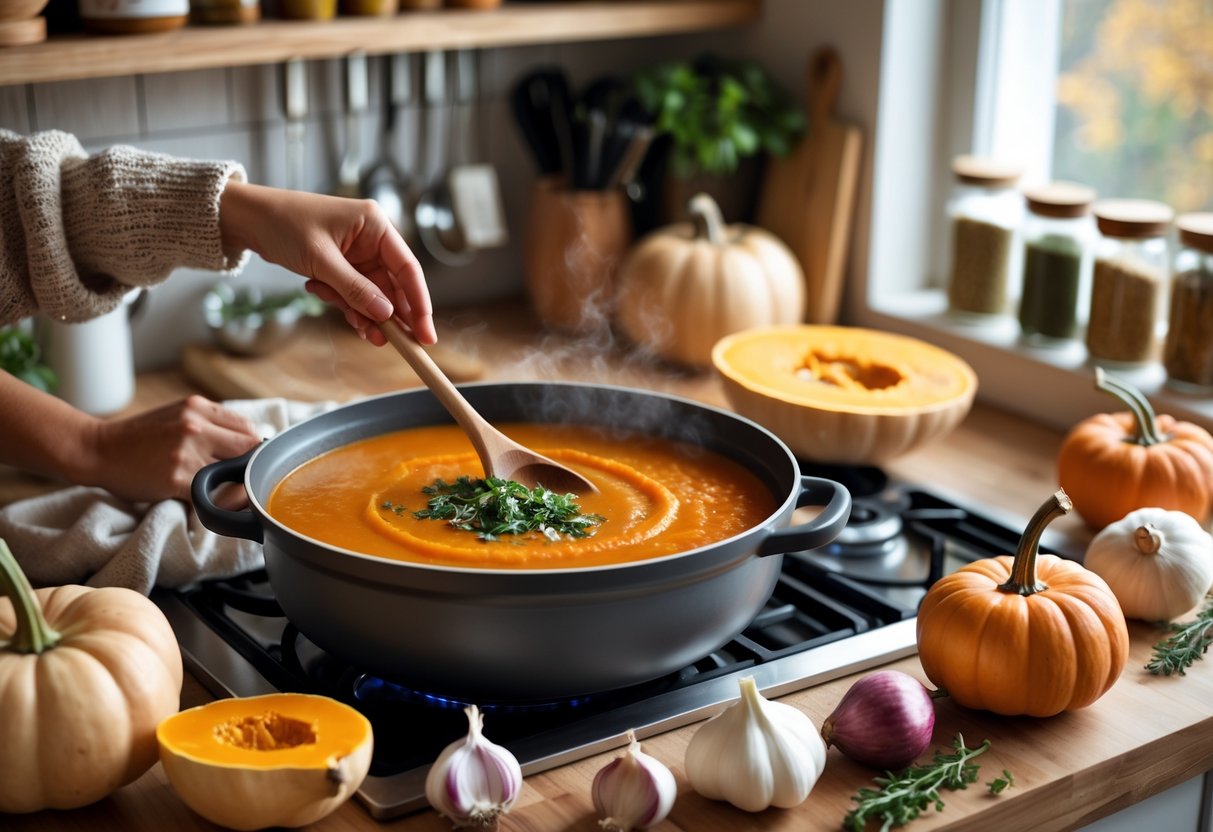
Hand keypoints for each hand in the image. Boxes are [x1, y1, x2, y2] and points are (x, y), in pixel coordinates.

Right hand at [81, 395, 261, 505]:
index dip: (251, 446)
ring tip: (217, 489)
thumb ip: (210, 423)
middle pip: (248, 448)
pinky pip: (211, 495)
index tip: (244, 458)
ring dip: (229, 486)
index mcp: (198, 407)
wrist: (97, 449)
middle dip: (246, 465)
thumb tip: (248, 440)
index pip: (248, 428)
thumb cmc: (139, 436)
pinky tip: (201, 499)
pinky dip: (211, 500)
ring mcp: (186, 452)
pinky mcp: (177, 478)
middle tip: (236, 477)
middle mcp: (195, 426)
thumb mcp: (177, 414)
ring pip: (233, 474)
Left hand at [218, 181, 435, 346]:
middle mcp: (371, 239)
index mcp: (375, 225)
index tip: (426, 334)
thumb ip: (355, 289)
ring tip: (357, 328)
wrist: (247, 218)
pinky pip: (353, 293)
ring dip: (364, 313)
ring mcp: (357, 254)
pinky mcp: (341, 266)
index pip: (408, 269)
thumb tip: (386, 315)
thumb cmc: (283, 224)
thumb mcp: (320, 260)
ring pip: (372, 294)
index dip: (420, 303)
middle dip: (390, 315)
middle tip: (391, 342)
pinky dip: (344, 304)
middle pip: (393, 286)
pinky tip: (320, 293)